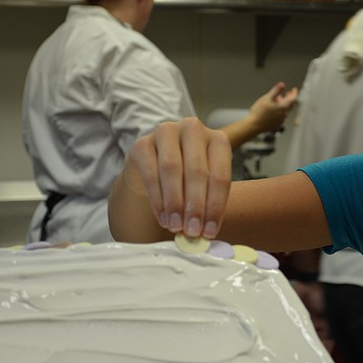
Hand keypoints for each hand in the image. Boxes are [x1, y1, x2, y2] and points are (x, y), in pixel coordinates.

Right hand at [117, 117, 232, 239]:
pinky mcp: (142, 143)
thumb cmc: (188, 180)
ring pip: (172, 169)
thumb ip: (208, 205)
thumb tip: (207, 233)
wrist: (156, 169)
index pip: (220, 175)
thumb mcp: (205, 187)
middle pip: (197, 171)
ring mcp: (166, 132)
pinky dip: (157, 200)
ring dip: (175, 203)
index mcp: (218, 140)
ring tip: (176, 226)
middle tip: (193, 231)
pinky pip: (151, 173)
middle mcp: (193, 130)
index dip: (216, 206)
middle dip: (195, 206)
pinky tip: (163, 217)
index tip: (210, 231)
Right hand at [245, 81, 298, 133]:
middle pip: (290, 105)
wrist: (253, 125)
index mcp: (283, 107)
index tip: (294, 90)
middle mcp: (284, 114)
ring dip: (284, 103)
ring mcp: (280, 120)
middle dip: (290, 98)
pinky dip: (280, 110)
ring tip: (279, 99)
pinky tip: (274, 108)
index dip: (294, 93)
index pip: (293, 99)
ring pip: (285, 110)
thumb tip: (282, 85)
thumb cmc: (259, 113)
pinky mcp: (276, 124)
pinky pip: (281, 115)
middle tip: (288, 93)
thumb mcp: (267, 98)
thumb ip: (276, 91)